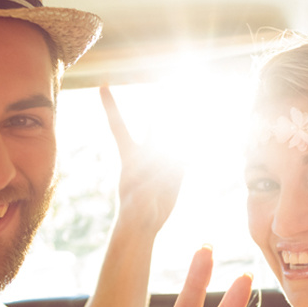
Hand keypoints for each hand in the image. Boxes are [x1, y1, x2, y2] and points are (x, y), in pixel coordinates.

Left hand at [100, 85, 183, 233]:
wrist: (143, 223)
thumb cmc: (133, 211)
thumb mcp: (138, 196)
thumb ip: (152, 179)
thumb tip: (165, 168)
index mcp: (129, 156)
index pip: (118, 125)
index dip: (110, 105)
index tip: (102, 84)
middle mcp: (146, 153)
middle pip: (153, 124)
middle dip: (160, 104)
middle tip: (165, 82)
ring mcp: (162, 161)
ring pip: (174, 136)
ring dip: (183, 120)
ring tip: (192, 101)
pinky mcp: (176, 171)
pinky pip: (186, 154)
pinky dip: (195, 143)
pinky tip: (205, 130)